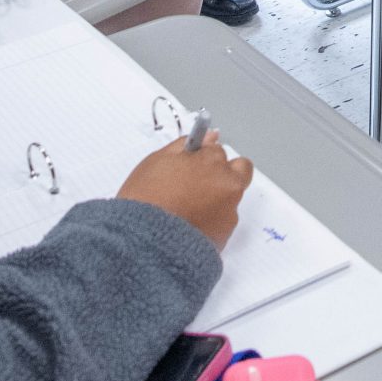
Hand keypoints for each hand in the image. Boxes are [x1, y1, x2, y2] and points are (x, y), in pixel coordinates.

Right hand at [117, 134, 253, 248]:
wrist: (143, 244)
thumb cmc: (145, 201)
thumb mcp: (157, 161)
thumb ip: (185, 145)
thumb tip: (210, 136)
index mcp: (212, 162)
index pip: (216, 149)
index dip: (200, 158)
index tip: (190, 166)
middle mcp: (227, 184)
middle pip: (238, 170)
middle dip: (222, 173)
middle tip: (196, 185)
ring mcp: (229, 211)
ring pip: (230, 197)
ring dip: (216, 198)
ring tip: (186, 209)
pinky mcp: (226, 235)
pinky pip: (223, 220)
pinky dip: (212, 220)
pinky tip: (189, 224)